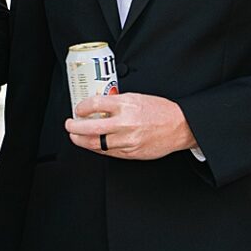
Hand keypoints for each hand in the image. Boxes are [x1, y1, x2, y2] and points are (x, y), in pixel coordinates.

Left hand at [66, 90, 194, 159]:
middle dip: (74, 127)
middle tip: (70, 125)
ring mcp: (127, 140)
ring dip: (81, 140)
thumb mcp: (137, 98)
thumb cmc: (160, 111)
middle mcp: (125, 123)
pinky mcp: (130, 153)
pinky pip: (108, 152)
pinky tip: (93, 144)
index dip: (81, 107)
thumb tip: (97, 107)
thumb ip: (116, 102)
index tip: (78, 109)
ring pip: (95, 144)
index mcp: (126, 105)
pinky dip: (97, 148)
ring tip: (76, 137)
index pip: (95, 104)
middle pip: (89, 128)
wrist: (180, 126)